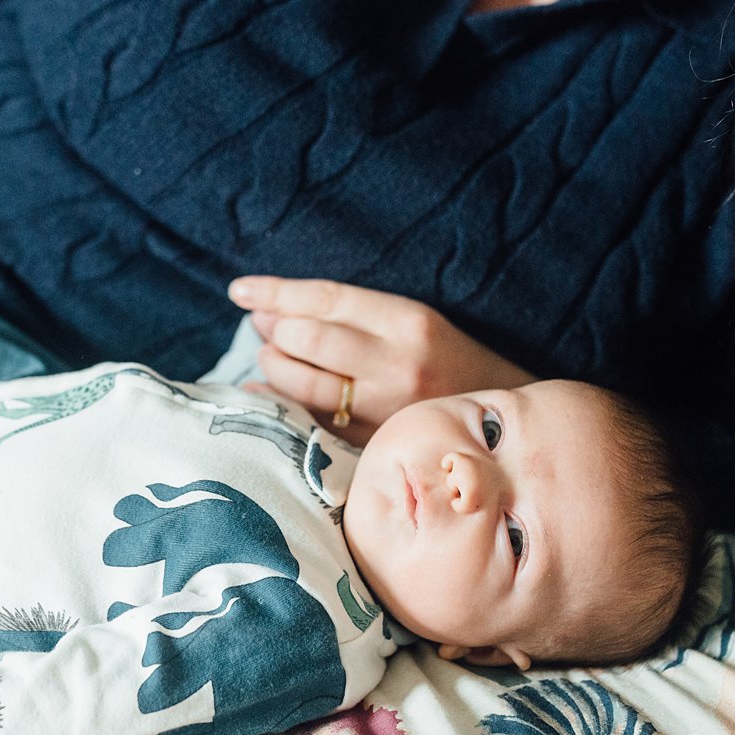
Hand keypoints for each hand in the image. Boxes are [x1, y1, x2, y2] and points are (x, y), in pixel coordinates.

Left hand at [228, 276, 534, 443]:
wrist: (495, 419)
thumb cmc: (442, 361)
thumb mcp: (410, 321)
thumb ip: (349, 314)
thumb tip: (269, 311)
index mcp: (408, 322)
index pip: (326, 299)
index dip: (276, 293)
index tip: (240, 290)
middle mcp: (397, 365)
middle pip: (308, 339)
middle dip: (274, 330)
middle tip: (265, 327)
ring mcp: (385, 409)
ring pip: (304, 383)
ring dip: (274, 365)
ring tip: (272, 356)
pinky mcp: (376, 443)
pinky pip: (312, 423)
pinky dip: (279, 404)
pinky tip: (264, 393)